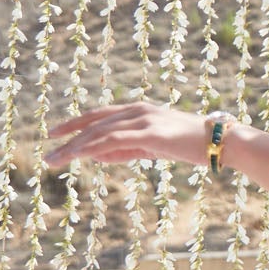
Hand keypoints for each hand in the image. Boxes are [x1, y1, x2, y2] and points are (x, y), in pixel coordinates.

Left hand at [44, 100, 210, 172]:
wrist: (220, 142)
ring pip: (99, 132)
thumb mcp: (153, 147)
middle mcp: (138, 110)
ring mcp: (143, 120)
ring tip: (54, 159)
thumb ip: (126, 149)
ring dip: (74, 146)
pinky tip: (77, 155)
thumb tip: (96, 155)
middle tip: (48, 150)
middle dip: (68, 135)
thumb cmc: (191, 145)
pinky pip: (113, 140)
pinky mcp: (149, 133)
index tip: (57, 134)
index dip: (77, 123)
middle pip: (95, 121)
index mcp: (140, 111)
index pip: (101, 115)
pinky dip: (92, 147)